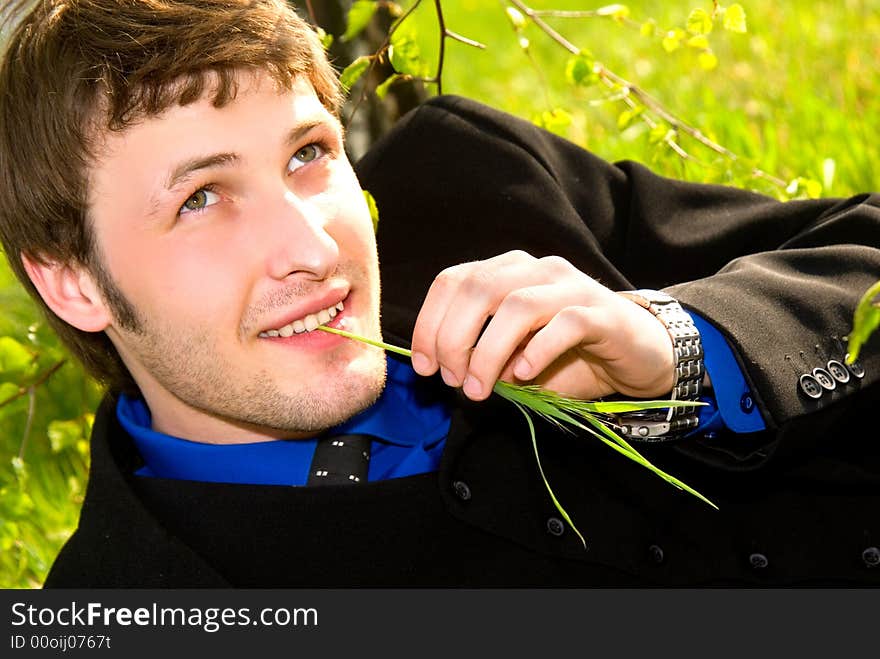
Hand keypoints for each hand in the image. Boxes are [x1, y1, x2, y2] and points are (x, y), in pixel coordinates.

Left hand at [409, 250, 675, 400]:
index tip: (424, 365)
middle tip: (453, 380)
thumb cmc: (568, 355)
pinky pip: (564, 325)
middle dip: (454, 339)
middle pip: (479, 289)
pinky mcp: (602, 314)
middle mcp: (538, 270)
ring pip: (517, 306)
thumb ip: (482, 352)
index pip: (455, 280)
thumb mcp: (514, 354)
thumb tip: (444, 367)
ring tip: (479, 388)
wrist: (636, 355)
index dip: (430, 322)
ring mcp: (572, 288)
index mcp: (509, 271)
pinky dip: (536, 351)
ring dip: (488, 352)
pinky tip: (523, 375)